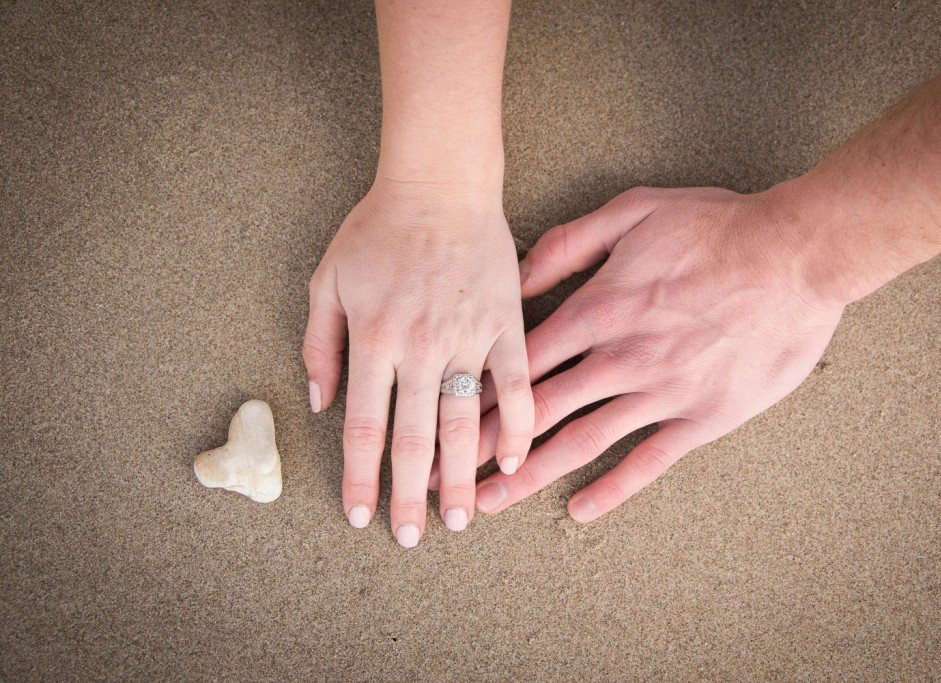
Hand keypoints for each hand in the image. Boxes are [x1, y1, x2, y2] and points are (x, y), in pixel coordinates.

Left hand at [302, 179, 532, 545]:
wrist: (440, 184)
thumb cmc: (378, 229)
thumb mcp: (327, 279)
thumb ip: (319, 343)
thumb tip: (318, 401)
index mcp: (374, 339)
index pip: (365, 427)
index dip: (361, 477)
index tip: (361, 516)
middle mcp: (421, 348)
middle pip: (415, 439)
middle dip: (411, 495)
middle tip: (411, 538)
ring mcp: (469, 338)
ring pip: (466, 421)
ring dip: (463, 475)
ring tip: (465, 518)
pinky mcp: (506, 324)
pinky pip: (517, 384)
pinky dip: (519, 425)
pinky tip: (514, 461)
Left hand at [469, 186, 843, 521]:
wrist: (798, 253)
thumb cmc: (716, 226)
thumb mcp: (633, 210)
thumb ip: (568, 243)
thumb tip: (515, 274)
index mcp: (596, 311)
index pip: (517, 364)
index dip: (475, 395)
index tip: (442, 419)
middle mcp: (618, 360)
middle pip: (535, 412)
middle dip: (487, 447)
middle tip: (445, 479)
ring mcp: (660, 393)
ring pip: (580, 443)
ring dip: (530, 476)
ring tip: (491, 503)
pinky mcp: (702, 417)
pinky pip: (648, 462)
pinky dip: (612, 490)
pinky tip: (580, 511)